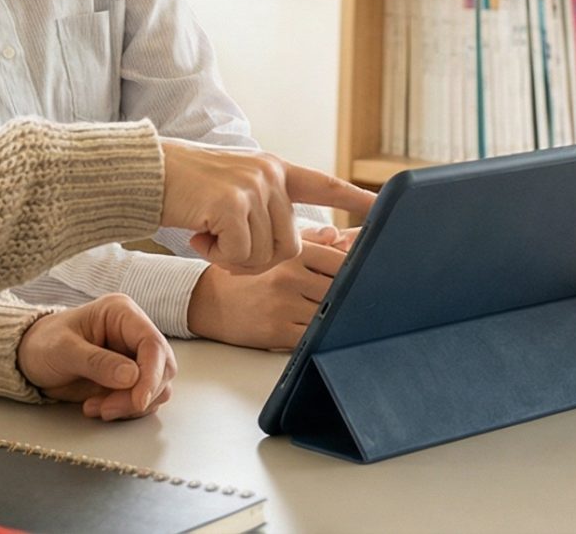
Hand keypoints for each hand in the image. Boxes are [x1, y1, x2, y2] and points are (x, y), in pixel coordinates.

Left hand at [16, 295, 174, 420]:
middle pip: (162, 368)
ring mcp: (133, 357)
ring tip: (96, 407)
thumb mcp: (63, 350)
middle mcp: (133, 334)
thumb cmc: (42, 344)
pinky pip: (143, 400)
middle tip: (107, 408)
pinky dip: (125, 410)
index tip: (138, 401)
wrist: (29, 360)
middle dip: (139, 395)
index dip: (151, 375)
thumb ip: (97, 362)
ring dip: (130, 405)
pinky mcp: (129, 380)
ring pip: (156, 388)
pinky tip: (96, 407)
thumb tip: (133, 376)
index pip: (153, 343)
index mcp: (122, 314)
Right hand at [157, 141, 374, 274]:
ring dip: (235, 259)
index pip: (324, 184)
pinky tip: (199, 237)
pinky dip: (218, 257)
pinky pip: (240, 255)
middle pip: (290, 246)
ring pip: (266, 255)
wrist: (146, 174)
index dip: (353, 199)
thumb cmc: (185, 190)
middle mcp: (270, 175)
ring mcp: (252, 187)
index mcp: (274, 170)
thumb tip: (293, 244)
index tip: (382, 207)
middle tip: (224, 247)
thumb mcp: (234, 190)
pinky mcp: (231, 204)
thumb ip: (263, 208)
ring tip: (209, 236)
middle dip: (258, 260)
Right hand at [187, 228, 348, 350]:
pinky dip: (321, 337)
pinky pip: (313, 338)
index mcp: (292, 251)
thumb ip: (311, 239)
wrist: (206, 299)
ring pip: (329, 314)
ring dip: (338, 318)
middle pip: (340, 288)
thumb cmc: (245, 273)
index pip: (341, 261)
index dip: (359, 271)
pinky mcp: (275, 331)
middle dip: (352, 296)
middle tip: (363, 301)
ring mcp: (282, 305)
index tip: (369, 277)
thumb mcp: (274, 247)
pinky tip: (323, 333)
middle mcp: (288, 275)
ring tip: (344, 317)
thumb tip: (342, 237)